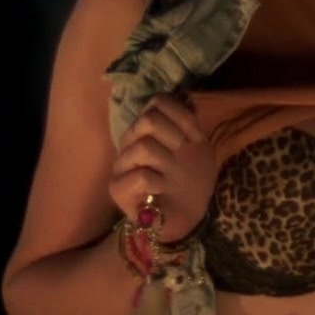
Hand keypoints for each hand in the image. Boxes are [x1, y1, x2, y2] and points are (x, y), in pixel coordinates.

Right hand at [109, 95, 214, 242]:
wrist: (183, 218)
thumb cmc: (189, 181)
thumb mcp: (198, 147)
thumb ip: (188, 122)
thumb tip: (187, 96)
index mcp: (147, 130)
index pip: (158, 102)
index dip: (179, 116)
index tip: (189, 137)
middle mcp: (130, 143)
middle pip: (148, 120)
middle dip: (173, 138)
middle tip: (179, 157)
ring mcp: (121, 165)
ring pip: (144, 147)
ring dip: (166, 163)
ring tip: (169, 176)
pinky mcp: (117, 188)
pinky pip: (141, 176)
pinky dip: (157, 183)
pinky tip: (161, 190)